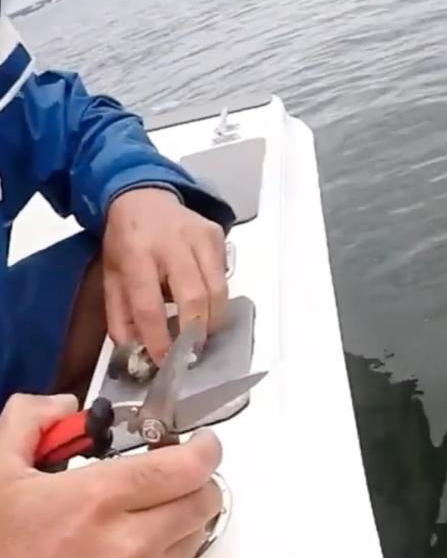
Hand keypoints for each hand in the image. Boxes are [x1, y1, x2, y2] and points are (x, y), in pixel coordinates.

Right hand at [0, 394, 222, 557]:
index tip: (201, 443)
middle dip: (195, 481)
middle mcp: (133, 541)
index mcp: (100, 498)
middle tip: (173, 477)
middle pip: (205, 498)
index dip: (205, 449)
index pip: (189, 466)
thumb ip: (29, 423)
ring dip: (182, 517)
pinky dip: (165, 556)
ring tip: (146, 515)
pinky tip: (130, 554)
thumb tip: (63, 404)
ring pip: (197, 534)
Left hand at [103, 187, 227, 361]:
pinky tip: (205, 302)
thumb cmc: (126, 242)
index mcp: (135, 255)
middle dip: (194, 332)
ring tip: (201, 333)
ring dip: (211, 320)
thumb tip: (136, 353)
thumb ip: (121, 316)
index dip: (158, 337)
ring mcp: (199, 237)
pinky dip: (217, 298)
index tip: (163, 360)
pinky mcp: (217, 235)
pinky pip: (224, 277)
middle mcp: (170, 244)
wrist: (143, 197)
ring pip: (217, 291)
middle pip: (193, 298)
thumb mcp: (111, 277)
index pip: (149, 304)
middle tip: (191, 351)